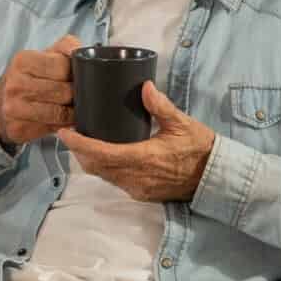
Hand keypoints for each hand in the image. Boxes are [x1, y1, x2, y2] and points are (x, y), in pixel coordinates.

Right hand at [0, 34, 79, 148]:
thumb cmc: (27, 78)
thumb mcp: (42, 56)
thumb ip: (66, 46)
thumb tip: (83, 51)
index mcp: (22, 61)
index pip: (62, 66)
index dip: (76, 72)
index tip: (75, 76)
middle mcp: (15, 84)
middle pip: (64, 91)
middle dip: (75, 94)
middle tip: (76, 93)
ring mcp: (15, 108)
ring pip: (61, 113)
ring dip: (72, 112)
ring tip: (71, 107)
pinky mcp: (18, 128)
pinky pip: (53, 128)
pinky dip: (63, 125)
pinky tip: (60, 119)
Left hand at [59, 80, 215, 202]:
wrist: (215, 177)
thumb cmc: (200, 149)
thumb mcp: (182, 123)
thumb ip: (161, 106)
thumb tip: (145, 86)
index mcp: (143, 158)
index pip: (101, 153)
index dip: (79, 144)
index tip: (65, 132)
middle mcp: (136, 177)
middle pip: (95, 167)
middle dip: (79, 151)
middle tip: (71, 133)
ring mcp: (137, 188)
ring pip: (103, 176)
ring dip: (90, 161)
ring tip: (83, 142)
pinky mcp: (141, 193)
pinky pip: (115, 181)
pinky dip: (104, 168)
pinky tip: (104, 155)